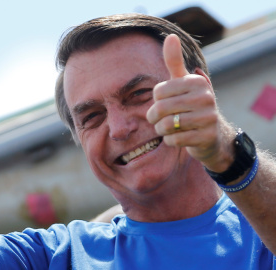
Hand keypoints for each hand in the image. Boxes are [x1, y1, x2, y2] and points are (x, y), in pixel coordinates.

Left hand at [146, 34, 232, 170]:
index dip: (156, 101)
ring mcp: (208, 117)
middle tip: (161, 120)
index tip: (167, 103)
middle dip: (155, 118)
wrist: (213, 136)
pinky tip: (179, 138)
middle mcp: (205, 97)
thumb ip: (174, 62)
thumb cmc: (191, 105)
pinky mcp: (207, 136)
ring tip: (169, 129)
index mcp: (196, 81)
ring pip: (166, 126)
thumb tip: (170, 36)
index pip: (157, 92)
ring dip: (162, 130)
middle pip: (160, 109)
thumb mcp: (182, 83)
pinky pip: (174, 140)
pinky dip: (170, 141)